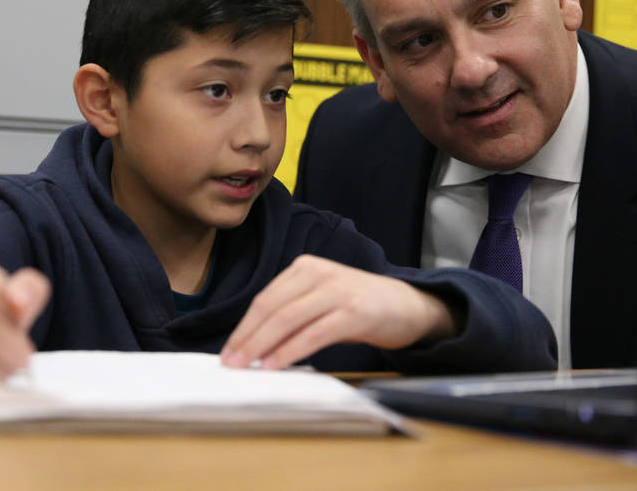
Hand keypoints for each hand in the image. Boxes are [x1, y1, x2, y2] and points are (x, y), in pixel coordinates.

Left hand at [220, 254, 454, 369]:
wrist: (408, 305)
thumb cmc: (359, 306)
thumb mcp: (322, 299)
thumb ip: (293, 312)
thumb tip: (254, 344)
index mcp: (305, 268)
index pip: (264, 299)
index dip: (243, 327)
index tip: (228, 351)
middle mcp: (319, 273)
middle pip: (271, 308)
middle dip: (247, 338)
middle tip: (230, 363)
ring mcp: (337, 291)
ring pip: (288, 319)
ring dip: (263, 346)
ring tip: (247, 367)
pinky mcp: (353, 312)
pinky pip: (313, 333)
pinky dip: (291, 351)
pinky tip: (276, 364)